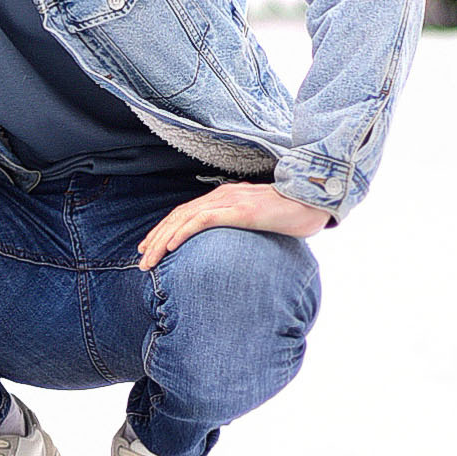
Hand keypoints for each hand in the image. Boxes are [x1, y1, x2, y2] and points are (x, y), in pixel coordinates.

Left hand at [136, 182, 327, 270]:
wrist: (314, 201)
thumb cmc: (291, 214)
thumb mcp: (259, 220)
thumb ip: (240, 227)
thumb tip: (231, 247)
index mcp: (224, 196)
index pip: (185, 213)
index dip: (164, 230)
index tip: (151, 248)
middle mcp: (221, 195)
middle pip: (177, 216)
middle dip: (155, 238)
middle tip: (142, 259)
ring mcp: (229, 201)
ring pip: (183, 219)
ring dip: (162, 240)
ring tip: (148, 260)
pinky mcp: (238, 210)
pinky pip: (202, 220)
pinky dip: (182, 232)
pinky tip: (170, 247)